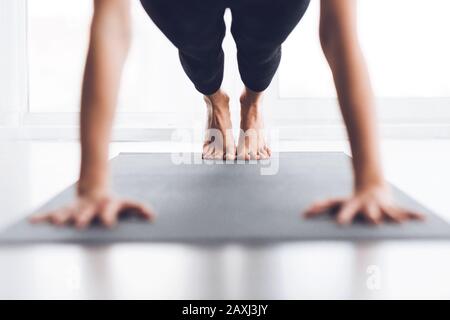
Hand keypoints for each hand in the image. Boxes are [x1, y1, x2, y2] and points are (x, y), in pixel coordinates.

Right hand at [30, 193, 154, 228]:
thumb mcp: (127, 204)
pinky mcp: (66, 209)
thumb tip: (152, 215)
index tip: (109, 224)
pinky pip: (53, 212)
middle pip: (86, 212)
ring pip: (68, 212)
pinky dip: (43, 217)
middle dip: (82, 217)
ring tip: (55, 221)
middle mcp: (90, 206)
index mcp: (106, 205)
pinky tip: (33, 221)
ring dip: (62, 217)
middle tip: (78, 224)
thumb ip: (139, 208)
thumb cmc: (112, 202)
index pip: (109, 210)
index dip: (108, 216)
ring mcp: (77, 207)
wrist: (95, 189)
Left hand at [304, 183, 424, 224]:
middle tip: (372, 221)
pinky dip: (412, 215)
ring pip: (387, 211)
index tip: (337, 222)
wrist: (372, 186)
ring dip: (392, 216)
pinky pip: (404, 212)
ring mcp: (381, 206)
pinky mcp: (393, 208)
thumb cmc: (352, 200)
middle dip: (369, 215)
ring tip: (399, 223)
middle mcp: (367, 205)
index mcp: (353, 204)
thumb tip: (305, 212)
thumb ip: (322, 206)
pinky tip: (423, 219)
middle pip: (366, 211)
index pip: (344, 209)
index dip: (341, 215)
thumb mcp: (337, 202)